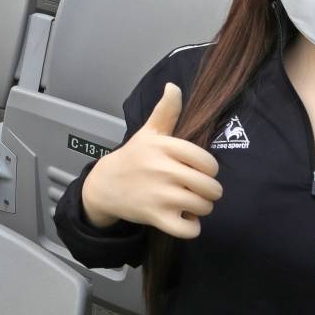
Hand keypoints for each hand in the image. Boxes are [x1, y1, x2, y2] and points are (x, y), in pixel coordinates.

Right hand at [78, 82, 221, 237]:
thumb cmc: (133, 158)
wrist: (104, 185)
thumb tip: (174, 86)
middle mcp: (163, 170)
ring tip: (188, 202)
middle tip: (194, 189)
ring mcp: (159, 195)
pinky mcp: (155, 217)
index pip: (208, 162)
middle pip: (211, 187)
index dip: (208, 169)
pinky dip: (191, 227)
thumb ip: (166, 111)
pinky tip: (182, 218)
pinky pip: (189, 229)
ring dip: (200, 208)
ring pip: (203, 207)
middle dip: (207, 191)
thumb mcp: (148, 132)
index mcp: (165, 147)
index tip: (196, 170)